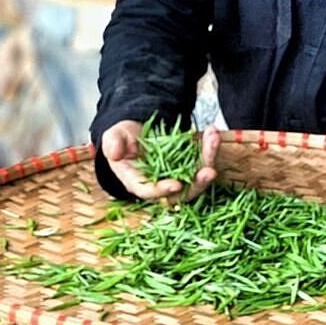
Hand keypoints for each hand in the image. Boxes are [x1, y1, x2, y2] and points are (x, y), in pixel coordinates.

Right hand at [101, 119, 219, 204]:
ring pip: (196, 177)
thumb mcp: (114, 136)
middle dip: (197, 182)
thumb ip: (113, 143)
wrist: (135, 132)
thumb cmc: (122, 138)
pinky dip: (209, 148)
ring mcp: (176, 176)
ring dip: (208, 159)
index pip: (150, 192)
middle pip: (181, 192)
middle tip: (209, 170)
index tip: (176, 184)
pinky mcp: (188, 165)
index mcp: (137, 182)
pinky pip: (202, 161)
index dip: (163, 190)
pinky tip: (212, 132)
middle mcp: (160, 184)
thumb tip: (115, 153)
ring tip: (212, 138)